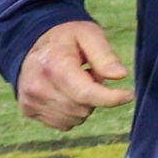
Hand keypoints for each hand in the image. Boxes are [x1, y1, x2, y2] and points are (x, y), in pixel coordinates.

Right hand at [17, 19, 133, 130]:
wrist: (34, 44)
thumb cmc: (67, 38)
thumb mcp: (89, 34)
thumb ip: (105, 55)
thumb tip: (121, 75)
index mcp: (53, 65)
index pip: (85, 93)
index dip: (110, 98)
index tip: (129, 95)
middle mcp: (38, 86)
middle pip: (84, 107)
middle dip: (95, 94)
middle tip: (89, 73)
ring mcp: (31, 100)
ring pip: (76, 118)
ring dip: (84, 104)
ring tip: (76, 81)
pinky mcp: (29, 110)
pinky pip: (64, 123)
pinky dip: (72, 112)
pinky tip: (66, 92)